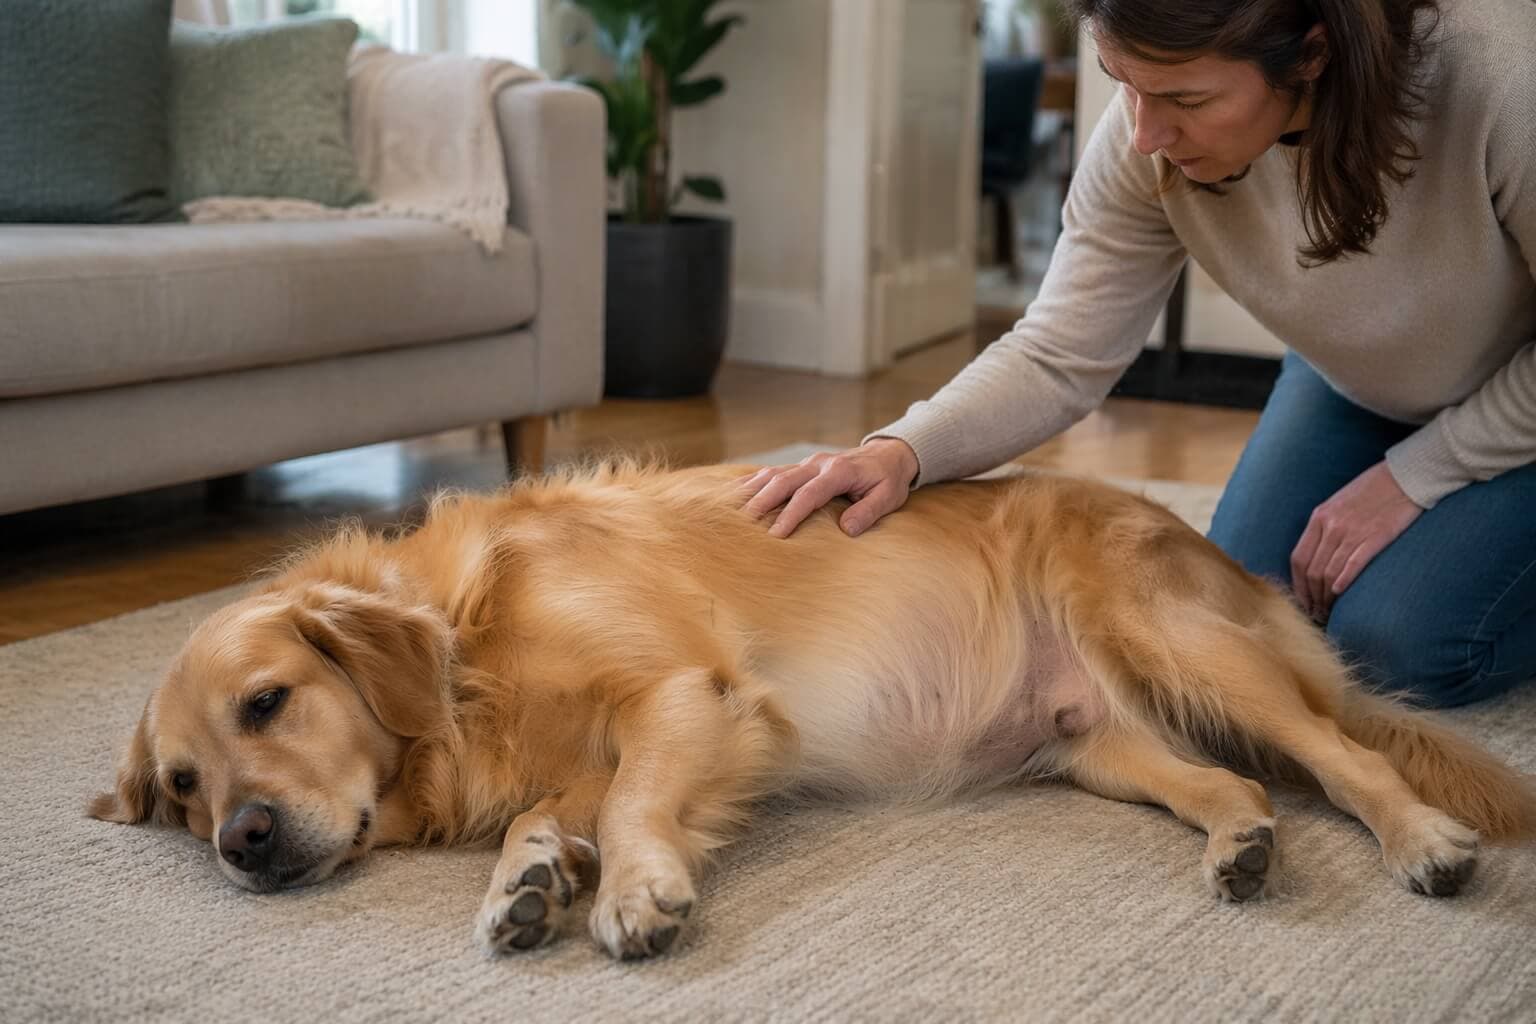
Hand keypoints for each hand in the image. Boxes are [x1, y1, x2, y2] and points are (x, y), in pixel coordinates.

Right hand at [737, 439, 919, 538]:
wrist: (888, 455)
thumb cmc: (888, 480)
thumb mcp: (888, 497)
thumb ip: (869, 511)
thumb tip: (847, 529)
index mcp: (839, 472)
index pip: (810, 494)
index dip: (791, 514)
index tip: (776, 534)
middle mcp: (819, 464)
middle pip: (784, 481)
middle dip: (762, 501)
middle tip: (743, 523)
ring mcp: (808, 463)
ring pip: (774, 474)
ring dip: (752, 490)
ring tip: (731, 508)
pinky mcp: (802, 467)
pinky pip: (773, 472)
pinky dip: (754, 482)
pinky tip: (735, 493)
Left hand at [1289, 461, 1422, 622]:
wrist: (1406, 476)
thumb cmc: (1373, 489)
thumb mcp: (1339, 502)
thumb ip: (1325, 526)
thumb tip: (1316, 554)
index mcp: (1319, 517)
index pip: (1299, 559)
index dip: (1298, 584)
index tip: (1302, 600)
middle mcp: (1331, 526)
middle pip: (1312, 571)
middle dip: (1311, 597)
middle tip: (1315, 614)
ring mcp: (1352, 532)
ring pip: (1330, 573)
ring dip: (1326, 597)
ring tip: (1328, 612)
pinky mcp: (1376, 537)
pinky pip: (1353, 565)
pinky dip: (1343, 583)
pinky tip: (1340, 595)